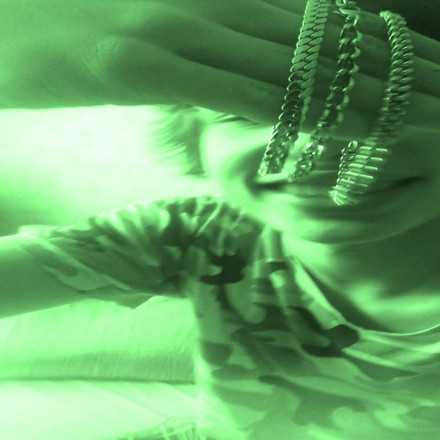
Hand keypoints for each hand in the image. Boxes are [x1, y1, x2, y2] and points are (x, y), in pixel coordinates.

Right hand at [1, 0, 437, 137]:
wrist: (4, 21)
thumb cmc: (77, 28)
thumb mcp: (160, 36)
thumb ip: (212, 53)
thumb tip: (249, 81)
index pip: (307, 18)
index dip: (362, 44)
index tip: (408, 71)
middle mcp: (200, 1)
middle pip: (308, 38)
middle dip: (370, 71)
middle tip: (421, 99)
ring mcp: (171, 30)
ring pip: (277, 64)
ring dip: (336, 97)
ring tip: (389, 125)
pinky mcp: (136, 64)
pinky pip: (225, 90)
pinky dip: (276, 113)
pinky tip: (311, 135)